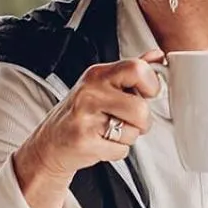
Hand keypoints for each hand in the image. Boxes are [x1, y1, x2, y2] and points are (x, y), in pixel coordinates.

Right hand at [14, 50, 163, 207]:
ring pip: (133, 132)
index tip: (146, 94)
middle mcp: (90, 92)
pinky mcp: (84, 141)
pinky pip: (121, 150)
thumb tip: (157, 56)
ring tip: (109, 131)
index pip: (139, 70)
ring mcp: (85, 117)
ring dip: (128, 137)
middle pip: (141, 108)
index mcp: (98, 74)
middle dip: (142, 121)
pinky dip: (116, 151)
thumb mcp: (102, 85)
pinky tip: (101, 143)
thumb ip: (131, 71)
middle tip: (129, 120)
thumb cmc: (80, 113)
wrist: (50, 143)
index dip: (151, 85)